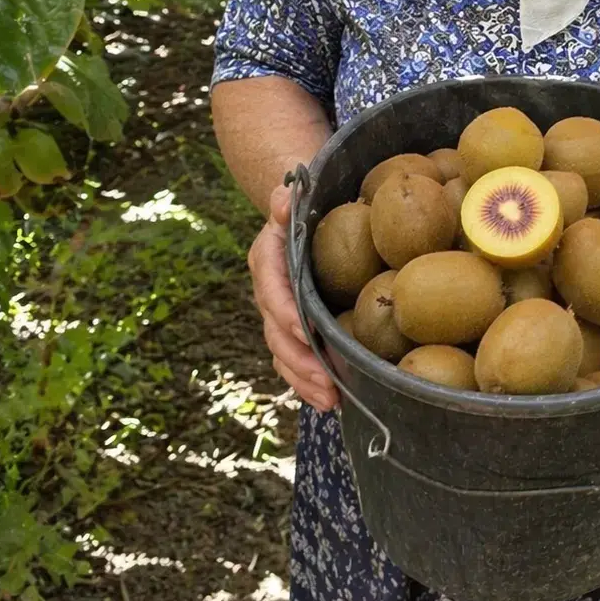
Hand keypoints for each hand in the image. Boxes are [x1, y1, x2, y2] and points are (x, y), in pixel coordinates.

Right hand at [248, 183, 339, 412]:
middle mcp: (270, 294)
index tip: (305, 331)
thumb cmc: (305, 209)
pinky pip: (296, 361)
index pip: (272, 290)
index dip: (286, 313)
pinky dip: (309, 383)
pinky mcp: (294, 332)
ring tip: (332, 402)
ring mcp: (280, 317)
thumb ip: (288, 200)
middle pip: (277, 334)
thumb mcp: (296, 199)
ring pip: (285, 355)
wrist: (301, 220)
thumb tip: (282, 198)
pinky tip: (332, 401)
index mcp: (267, 262)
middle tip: (328, 384)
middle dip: (300, 362)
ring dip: (305, 381)